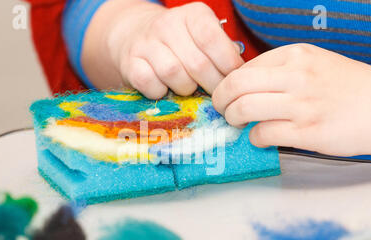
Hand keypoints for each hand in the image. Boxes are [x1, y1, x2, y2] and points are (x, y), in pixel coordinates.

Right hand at [104, 1, 242, 98]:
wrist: (134, 35)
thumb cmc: (180, 42)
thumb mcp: (203, 37)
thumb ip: (223, 51)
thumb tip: (240, 74)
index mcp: (193, 15)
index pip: (214, 42)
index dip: (227, 67)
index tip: (231, 80)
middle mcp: (168, 24)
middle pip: (197, 64)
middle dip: (211, 85)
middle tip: (215, 93)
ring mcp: (146, 43)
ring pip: (174, 74)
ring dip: (186, 88)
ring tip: (189, 88)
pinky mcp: (130, 63)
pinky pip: (150, 84)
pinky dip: (161, 92)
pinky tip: (165, 89)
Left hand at [212, 43, 370, 156]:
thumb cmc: (349, 88)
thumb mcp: (315, 64)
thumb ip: (281, 72)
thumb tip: (245, 86)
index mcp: (296, 56)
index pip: (244, 67)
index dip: (228, 84)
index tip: (227, 95)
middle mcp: (297, 76)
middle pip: (236, 85)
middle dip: (220, 100)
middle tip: (222, 109)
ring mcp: (302, 105)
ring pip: (244, 109)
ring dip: (232, 119)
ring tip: (237, 123)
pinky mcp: (307, 132)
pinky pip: (262, 134)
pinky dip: (254, 138)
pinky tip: (261, 138)